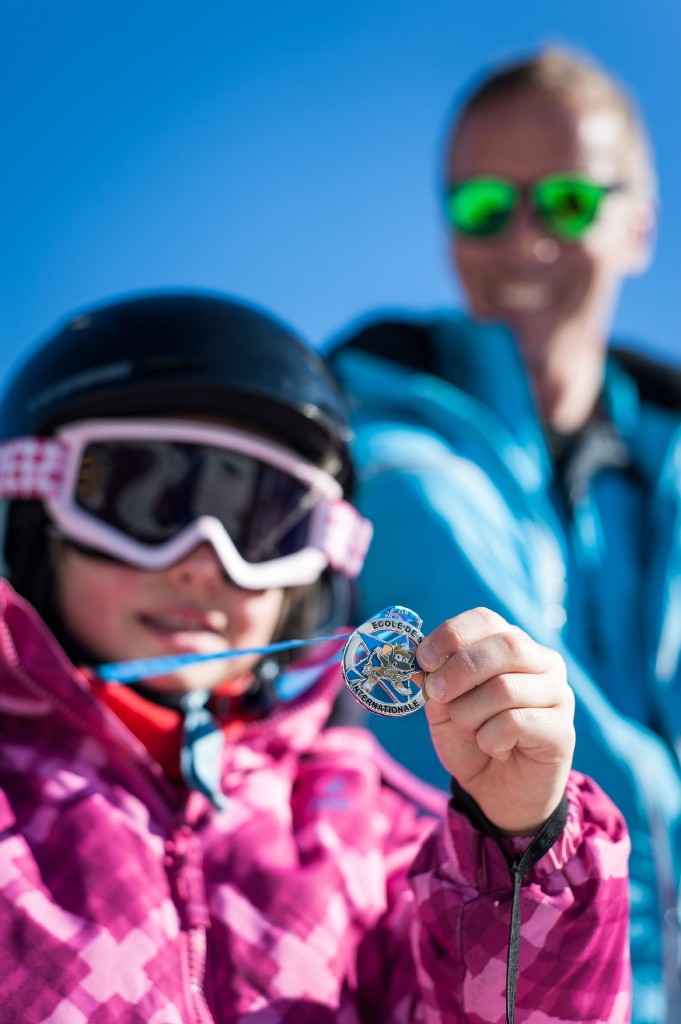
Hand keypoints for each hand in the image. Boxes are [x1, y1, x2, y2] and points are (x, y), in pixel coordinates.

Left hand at [418, 607, 574, 834]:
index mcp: (512, 645)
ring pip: (505, 688)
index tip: (423, 659)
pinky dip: (489, 738)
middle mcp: (543, 662)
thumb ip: (434, 682)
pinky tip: (495, 748)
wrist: (497, 792)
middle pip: (505, 645)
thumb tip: (418, 665)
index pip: (486, 620)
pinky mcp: (562, 731)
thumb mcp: (443, 707)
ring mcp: (559, 694)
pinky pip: (515, 723)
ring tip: (470, 731)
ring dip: (470, 714)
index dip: (452, 635)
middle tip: (436, 694)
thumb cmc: (471, 739)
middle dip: (459, 670)